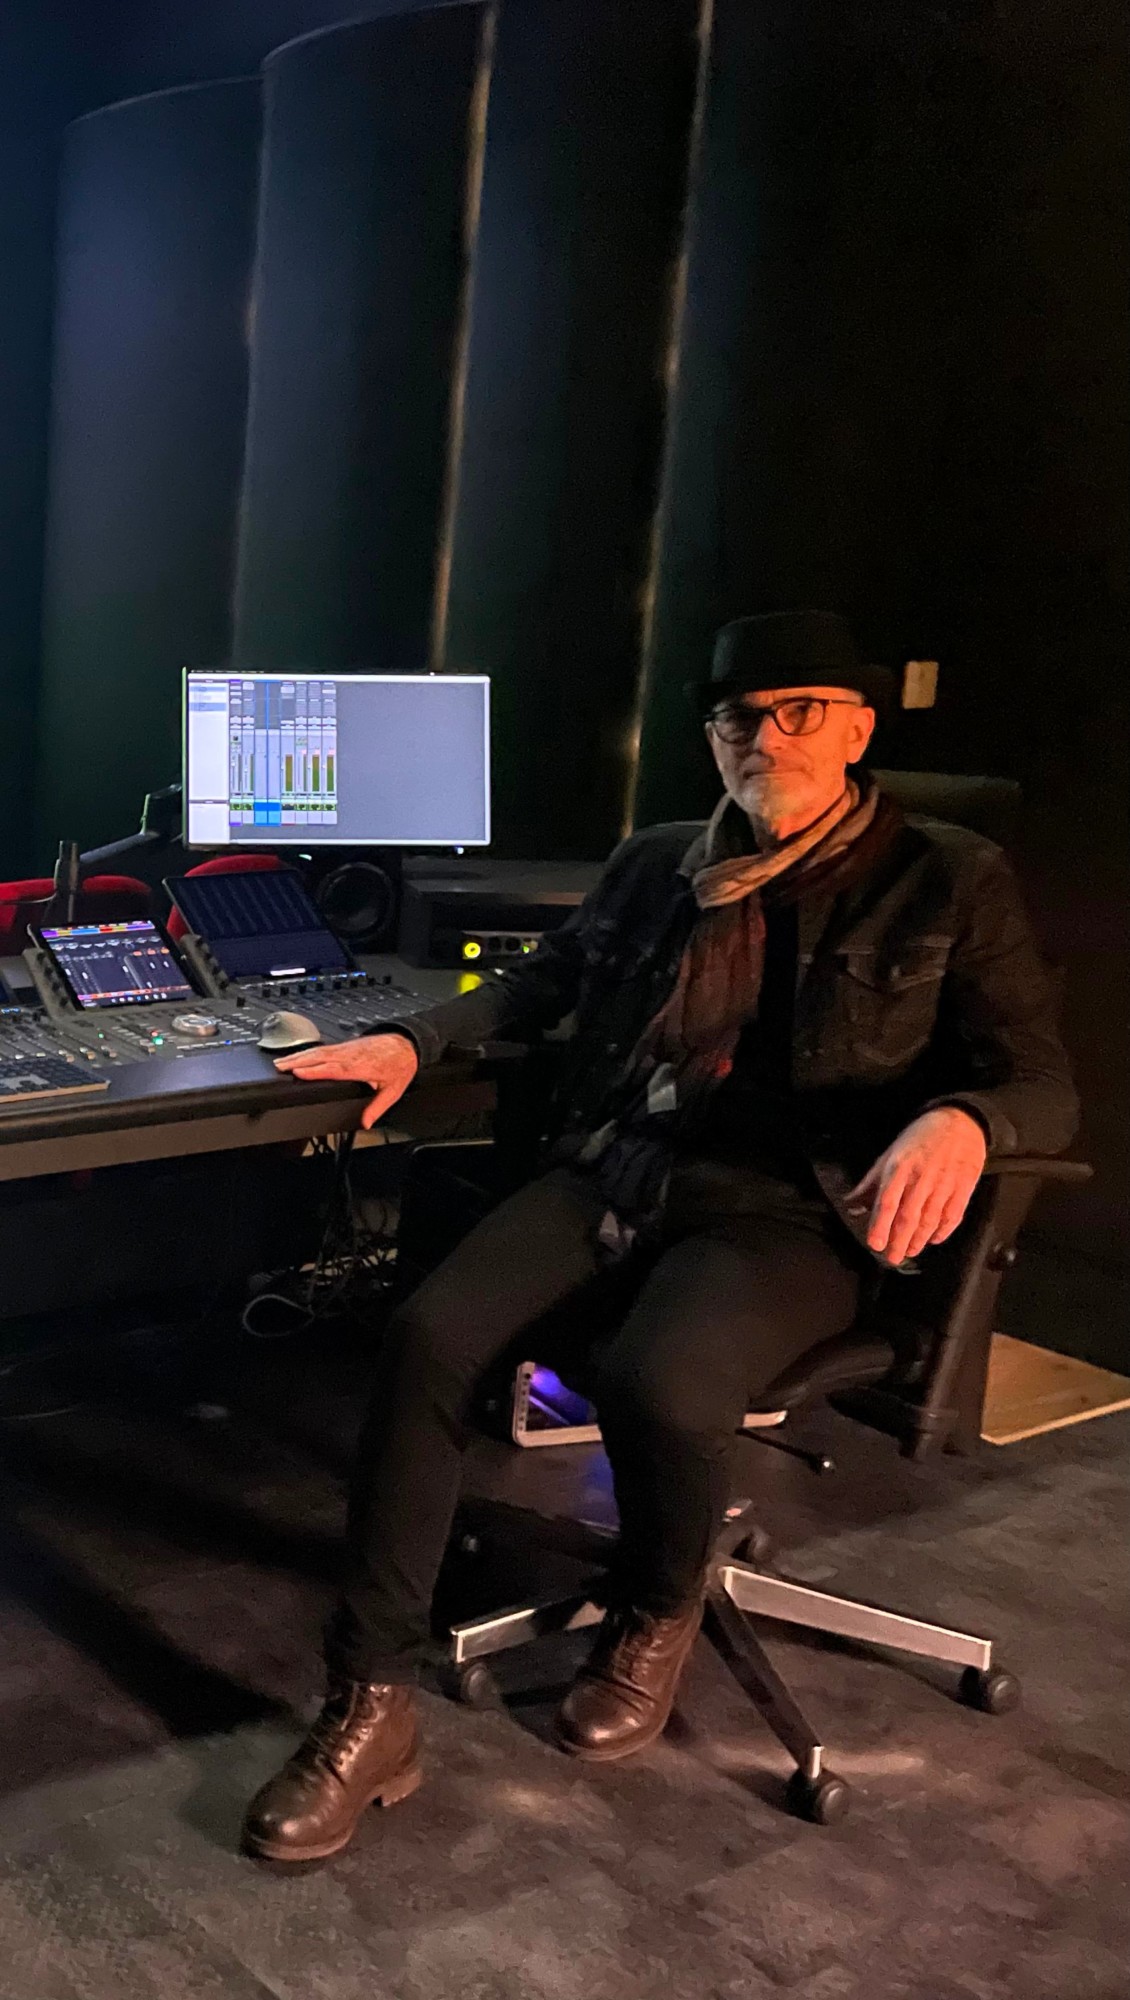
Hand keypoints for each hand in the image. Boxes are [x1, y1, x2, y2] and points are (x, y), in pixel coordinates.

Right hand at [273, 1032, 419, 1129]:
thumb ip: (377, 1107)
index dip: (315, 1071)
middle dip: (298, 1061)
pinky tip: (299, 1056)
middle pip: (320, 1057)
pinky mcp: (346, 1045)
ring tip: (281, 1062)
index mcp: (361, 1066)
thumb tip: (365, 1123)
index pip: (334, 1069)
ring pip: (319, 1051)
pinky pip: (324, 1048)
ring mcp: (347, 1049)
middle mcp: (351, 1055)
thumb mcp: (393, 1091)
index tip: (297, 1072)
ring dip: (299, 1055)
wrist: (407, 1044)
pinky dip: (308, 1052)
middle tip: (279, 1066)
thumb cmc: (400, 1065)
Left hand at [845, 1107, 987, 1264]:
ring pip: (930, 1220)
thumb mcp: (890, 1155)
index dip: (880, 1225)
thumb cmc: (919, 1138)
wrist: (960, 1122)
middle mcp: (921, 1178)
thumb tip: (851, 1206)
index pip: (887, 1202)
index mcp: (899, 1168)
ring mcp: (944, 1184)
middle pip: (908, 1217)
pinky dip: (943, 1231)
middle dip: (899, 1241)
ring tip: (910, 1251)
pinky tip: (934, 1240)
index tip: (875, 1244)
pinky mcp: (963, 1188)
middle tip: (892, 1258)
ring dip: (919, 1240)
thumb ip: (870, 1183)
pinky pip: (952, 1216)